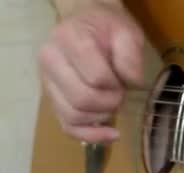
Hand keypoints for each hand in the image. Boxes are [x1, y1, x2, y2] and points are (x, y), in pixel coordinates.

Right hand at [38, 1, 143, 142]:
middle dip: (109, 103)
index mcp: (69, 39)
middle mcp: (50, 61)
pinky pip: (68, 127)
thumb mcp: (127, 32)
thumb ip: (131, 56)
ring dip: (101, 117)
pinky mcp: (52, 100)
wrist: (87, 23)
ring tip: (113, 103)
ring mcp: (48, 82)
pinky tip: (111, 135)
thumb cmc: (107, 27)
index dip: (115, 85)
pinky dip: (91, 136)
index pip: (95, 78)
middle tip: (120, 93)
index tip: (123, 79)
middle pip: (82, 100)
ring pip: (73, 116)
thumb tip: (132, 84)